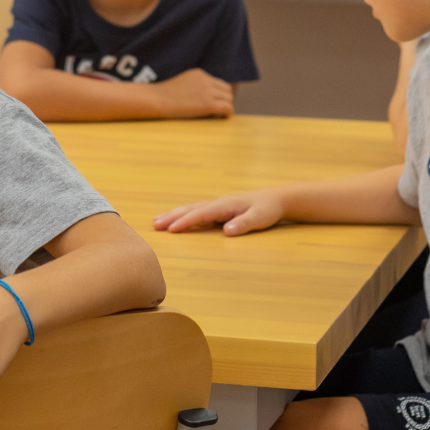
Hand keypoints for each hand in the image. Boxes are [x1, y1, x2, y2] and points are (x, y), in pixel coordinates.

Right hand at [151, 189, 286, 235]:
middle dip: (172, 217)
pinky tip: (174, 219)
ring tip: (156, 221)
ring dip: (173, 215)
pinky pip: (195, 211)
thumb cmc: (267, 209)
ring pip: (190, 209)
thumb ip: (244, 224)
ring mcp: (216, 205)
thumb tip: (227, 231)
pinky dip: (182, 214)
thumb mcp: (260, 218)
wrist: (275, 198)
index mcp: (225, 205)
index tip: (171, 229)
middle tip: (154, 224)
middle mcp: (217, 203)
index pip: (202, 214)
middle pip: (190, 209)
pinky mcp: (217, 209)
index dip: (186, 222)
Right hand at [153, 69, 233, 117]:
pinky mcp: (208, 104)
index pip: (218, 83)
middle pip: (227, 90)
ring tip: (216, 116)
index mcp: (199, 74)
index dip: (217, 94)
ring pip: (229, 98)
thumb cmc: (163, 96)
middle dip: (224, 100)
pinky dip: (227, 113)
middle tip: (216, 111)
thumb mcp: (181, 84)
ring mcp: (208, 91)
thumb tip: (201, 99)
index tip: (213, 103)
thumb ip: (193, 87)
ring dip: (225, 106)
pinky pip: (228, 107)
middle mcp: (206, 80)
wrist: (157, 100)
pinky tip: (221, 118)